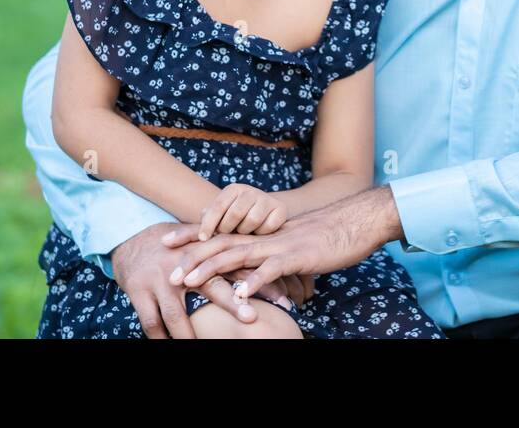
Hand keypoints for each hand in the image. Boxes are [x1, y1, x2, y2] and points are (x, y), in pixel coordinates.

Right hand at [110, 222, 294, 336]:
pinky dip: (160, 338)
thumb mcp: (199, 242)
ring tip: (201, 347)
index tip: (285, 296)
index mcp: (204, 252)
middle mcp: (184, 265)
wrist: (130, 237)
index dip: (262, 281)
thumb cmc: (173, 246)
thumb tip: (264, 264)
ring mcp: (160, 279)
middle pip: (212, 286)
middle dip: (233, 304)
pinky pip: (151, 321)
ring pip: (177, 315)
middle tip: (253, 318)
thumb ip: (227, 253)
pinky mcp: (139, 291)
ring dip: (190, 335)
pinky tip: (168, 346)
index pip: (239, 267)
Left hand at [164, 187, 399, 302]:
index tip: (166, 242)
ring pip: (238, 256)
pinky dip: (254, 282)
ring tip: (187, 280)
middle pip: (220, 244)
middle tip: (166, 269)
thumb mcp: (290, 247)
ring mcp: (278, 246)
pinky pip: (271, 270)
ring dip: (210, 269)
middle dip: (191, 255)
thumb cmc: (323, 239)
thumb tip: (252, 272)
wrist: (352, 224)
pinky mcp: (296, 257)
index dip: (193, 236)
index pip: (221, 234)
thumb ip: (270, 257)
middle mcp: (263, 238)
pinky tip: (239, 295)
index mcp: (260, 235)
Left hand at [199, 183, 287, 238]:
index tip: (203, 238)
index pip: (218, 206)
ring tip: (243, 232)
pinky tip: (258, 232)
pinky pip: (269, 226)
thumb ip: (207, 220)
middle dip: (228, 229)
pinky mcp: (280, 209)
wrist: (262, 214)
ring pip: (253, 220)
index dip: (208, 223)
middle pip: (235, 214)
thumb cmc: (234, 218)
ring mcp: (267, 199)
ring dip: (245, 232)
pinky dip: (262, 233)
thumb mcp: (220, 216)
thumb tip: (198, 232)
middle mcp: (250, 190)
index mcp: (233, 189)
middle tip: (227, 235)